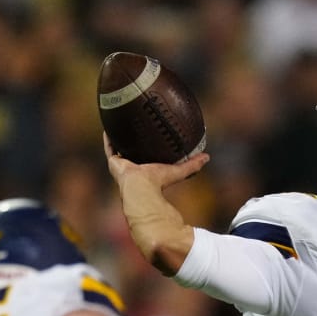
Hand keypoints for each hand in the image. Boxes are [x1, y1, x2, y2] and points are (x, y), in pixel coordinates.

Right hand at [103, 133, 208, 273]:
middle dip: (132, 142)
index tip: (150, 138)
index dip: (147, 150)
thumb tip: (207, 157)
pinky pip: (110, 149)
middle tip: (134, 126)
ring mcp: (122, 168)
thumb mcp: (176, 172)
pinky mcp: (114, 165)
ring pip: (119, 150)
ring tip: (120, 121)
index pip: (145, 160)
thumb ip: (191, 166)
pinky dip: (109, 138)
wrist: (142, 194)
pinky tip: (109, 125)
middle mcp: (132, 170)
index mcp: (144, 173)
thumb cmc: (158, 187)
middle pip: (131, 154)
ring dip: (120, 138)